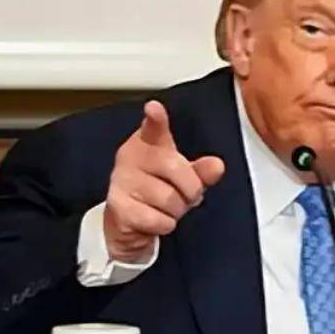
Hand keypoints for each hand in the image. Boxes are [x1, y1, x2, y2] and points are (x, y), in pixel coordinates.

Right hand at [104, 100, 224, 262]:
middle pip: (175, 168)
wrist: (129, 221)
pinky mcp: (118, 207)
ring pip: (169, 199)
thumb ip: (202, 170)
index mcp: (148, 143)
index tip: (154, 108)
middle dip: (190, 189)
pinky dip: (165, 225)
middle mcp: (130, 157)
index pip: (153, 127)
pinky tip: (155, 219)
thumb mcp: (184, 177)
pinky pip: (158, 220)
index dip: (156, 118)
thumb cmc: (157, 190)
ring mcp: (121, 181)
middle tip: (185, 196)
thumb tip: (217, 166)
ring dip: (176, 211)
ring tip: (166, 208)